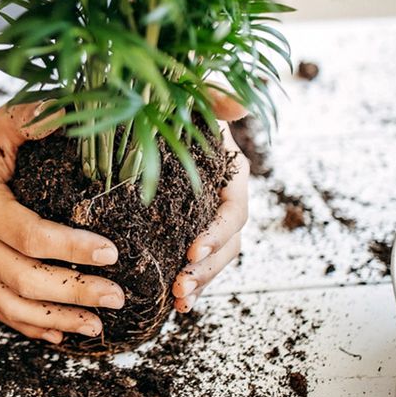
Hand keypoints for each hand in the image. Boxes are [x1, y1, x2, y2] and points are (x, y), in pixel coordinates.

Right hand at [0, 102, 124, 344]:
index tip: (112, 253)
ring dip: (55, 319)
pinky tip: (64, 333)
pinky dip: (32, 327)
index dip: (71, 248)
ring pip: (10, 303)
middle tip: (117, 296)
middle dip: (73, 290)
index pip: (29, 234)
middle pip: (23, 278)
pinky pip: (1, 309)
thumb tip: (83, 113)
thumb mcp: (9, 118)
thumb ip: (40, 117)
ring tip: (98, 325)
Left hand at [171, 93, 249, 312]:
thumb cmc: (178, 98)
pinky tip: (174, 303)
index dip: (218, 234)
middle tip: (181, 287)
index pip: (235, 212)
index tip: (193, 250)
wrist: (156, 107)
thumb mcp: (195, 92)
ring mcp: (207, 218)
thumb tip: (239, 104)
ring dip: (199, 282)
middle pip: (228, 245)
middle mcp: (223, 200)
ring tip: (178, 300)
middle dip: (207, 270)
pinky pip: (195, 261)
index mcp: (232, 174)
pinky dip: (190, 282)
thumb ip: (216, 96)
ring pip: (214, 260)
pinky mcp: (186, 229)